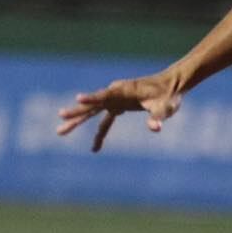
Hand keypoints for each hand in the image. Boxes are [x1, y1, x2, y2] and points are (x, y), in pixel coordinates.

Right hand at [56, 70, 185, 151]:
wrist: (172, 85)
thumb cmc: (169, 95)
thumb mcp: (166, 107)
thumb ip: (158, 117)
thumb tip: (155, 128)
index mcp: (124, 90)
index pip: (105, 94)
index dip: (93, 97)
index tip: (78, 99)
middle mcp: (116, 94)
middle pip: (93, 104)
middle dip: (76, 112)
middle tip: (60, 119)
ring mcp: (115, 100)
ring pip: (93, 112)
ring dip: (78, 122)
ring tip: (60, 132)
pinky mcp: (119, 106)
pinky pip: (106, 121)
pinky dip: (101, 134)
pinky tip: (95, 147)